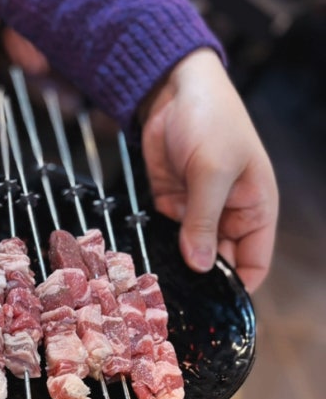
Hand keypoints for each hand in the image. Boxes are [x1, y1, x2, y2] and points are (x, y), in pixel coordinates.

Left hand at [139, 48, 277, 292]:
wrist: (171, 87)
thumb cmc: (209, 119)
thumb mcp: (212, 170)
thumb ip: (203, 221)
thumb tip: (199, 266)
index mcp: (255, 210)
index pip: (254, 264)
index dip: (237, 289)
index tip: (213, 311)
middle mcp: (229, 217)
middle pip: (218, 265)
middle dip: (200, 283)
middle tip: (175, 306)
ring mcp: (198, 213)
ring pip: (189, 255)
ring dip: (176, 269)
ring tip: (156, 293)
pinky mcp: (170, 207)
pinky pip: (166, 238)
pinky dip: (157, 251)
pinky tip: (143, 269)